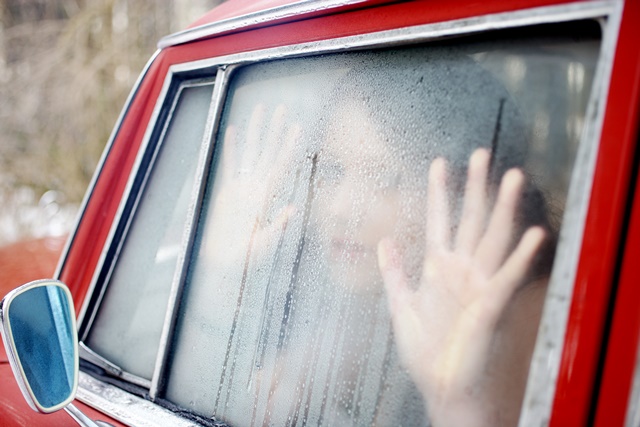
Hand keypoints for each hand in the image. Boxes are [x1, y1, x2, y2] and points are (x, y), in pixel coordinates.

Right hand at [204, 103, 300, 259]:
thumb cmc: (246, 257)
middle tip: (284, 108)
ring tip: (261, 110)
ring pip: (251, 151)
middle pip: (269, 151)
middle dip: (276, 130)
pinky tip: (233, 131)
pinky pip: (230, 164)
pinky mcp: (227, 191)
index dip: (290, 146)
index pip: (282, 165)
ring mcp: (242, 187)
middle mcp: (257, 187)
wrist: (224, 262)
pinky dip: (231, 148)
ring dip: (256, 131)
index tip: (298, 128)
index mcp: (267, 196)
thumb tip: (293, 209)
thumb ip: (278, 227)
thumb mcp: (264, 245)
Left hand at [377, 148, 545, 425]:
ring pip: (493, 238)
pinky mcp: (491, 305)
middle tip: (481, 154)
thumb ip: (394, 273)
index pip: (439, 221)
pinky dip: (521, 257)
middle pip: (470, 220)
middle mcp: (461, 271)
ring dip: (504, 208)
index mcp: (438, 269)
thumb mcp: (400, 306)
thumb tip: (384, 241)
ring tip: (513, 177)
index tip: (439, 163)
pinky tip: (536, 234)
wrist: (440, 386)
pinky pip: (507, 277)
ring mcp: (478, 285)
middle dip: (476, 187)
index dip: (439, 192)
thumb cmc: (424, 350)